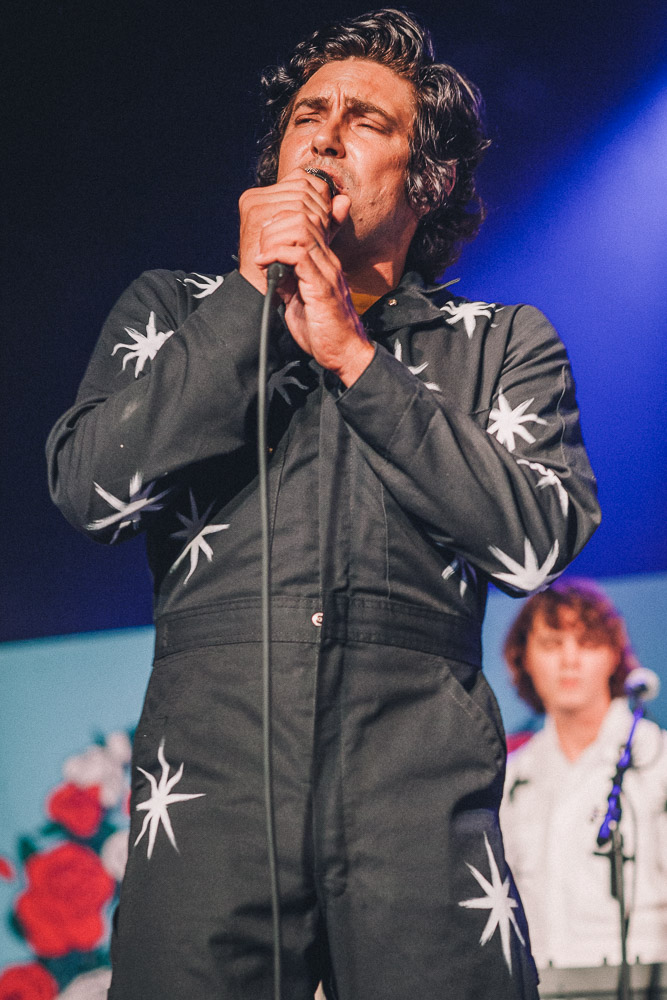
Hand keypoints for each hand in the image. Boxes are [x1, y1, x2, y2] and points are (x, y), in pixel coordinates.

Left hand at [238, 169, 374, 385]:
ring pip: (302, 229)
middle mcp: (328, 261)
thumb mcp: (298, 300)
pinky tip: (265, 267)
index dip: (280, 223)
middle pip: (303, 217)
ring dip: (274, 238)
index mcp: (323, 261)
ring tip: (262, 257)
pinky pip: (299, 255)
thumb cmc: (323, 331)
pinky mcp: (322, 287)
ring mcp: (327, 271)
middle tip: (260, 248)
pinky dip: (276, 254)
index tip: (263, 242)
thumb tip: (270, 267)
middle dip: (274, 227)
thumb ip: (288, 281)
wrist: (343, 353)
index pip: (306, 220)